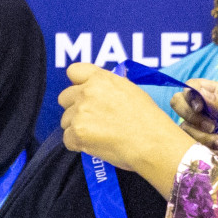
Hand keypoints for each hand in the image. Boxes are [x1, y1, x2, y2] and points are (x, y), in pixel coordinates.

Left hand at [58, 63, 193, 193]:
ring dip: (77, 128)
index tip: (83, 94)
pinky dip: (78, 145)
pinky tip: (95, 146)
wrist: (153, 143)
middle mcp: (87, 92)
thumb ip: (109, 87)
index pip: (74, 71)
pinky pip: (67, 140)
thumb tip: (98, 94)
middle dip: (74, 109)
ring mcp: (81, 112)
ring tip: (98, 136)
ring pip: (65, 121)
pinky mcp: (77, 133)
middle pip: (64, 98)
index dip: (77, 84)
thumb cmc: (149, 120)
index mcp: (101, 79)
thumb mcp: (131, 91)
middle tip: (92, 121)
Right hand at [171, 79, 217, 184]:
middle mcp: (203, 108)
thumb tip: (200, 92)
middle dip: (191, 115)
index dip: (191, 93)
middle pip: (178, 102)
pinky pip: (188, 143)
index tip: (200, 107)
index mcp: (215, 95)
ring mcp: (197, 127)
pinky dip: (207, 147)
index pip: (192, 85)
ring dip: (205, 136)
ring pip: (184, 125)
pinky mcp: (195, 144)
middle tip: (211, 126)